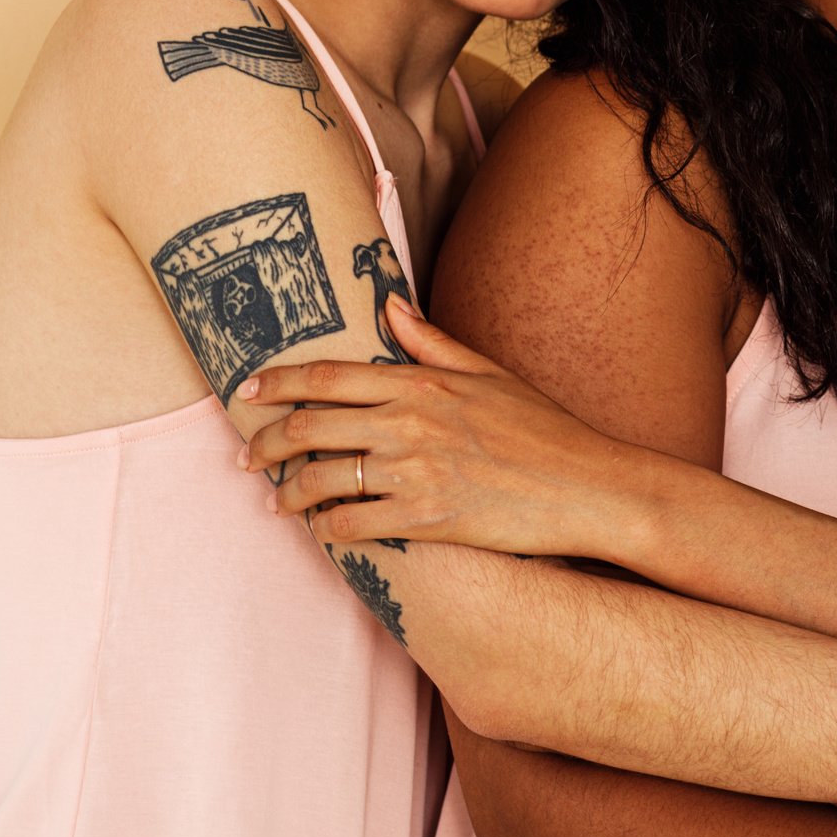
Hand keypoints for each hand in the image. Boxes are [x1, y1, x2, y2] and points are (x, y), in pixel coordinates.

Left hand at [237, 298, 659, 558]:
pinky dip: (328, 530)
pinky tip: (324, 531)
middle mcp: (411, 422)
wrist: (588, 487)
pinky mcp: (427, 517)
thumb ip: (432, 342)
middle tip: (248, 457)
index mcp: (423, 383)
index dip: (278, 382)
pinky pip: (352, 525)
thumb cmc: (545, 430)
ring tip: (279, 502)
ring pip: (321, 480)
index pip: (328, 376)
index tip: (248, 391)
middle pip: (310, 426)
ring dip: (288, 494)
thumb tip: (387, 304)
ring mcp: (417, 470)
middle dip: (266, 442)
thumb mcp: (490, 374)